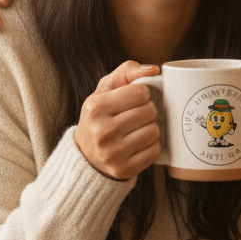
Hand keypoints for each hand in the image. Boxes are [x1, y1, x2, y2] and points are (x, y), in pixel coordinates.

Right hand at [73, 61, 161, 179]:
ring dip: (150, 128)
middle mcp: (102, 131)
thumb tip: (154, 70)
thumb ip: (127, 72)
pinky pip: (155, 150)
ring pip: (154, 131)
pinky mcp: (124, 169)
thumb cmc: (100, 117)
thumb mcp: (104, 90)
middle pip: (149, 111)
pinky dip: (151, 146)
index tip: (134, 100)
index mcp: (95, 107)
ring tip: (137, 130)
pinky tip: (139, 144)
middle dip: (147, 111)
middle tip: (136, 116)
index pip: (140, 92)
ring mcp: (112, 153)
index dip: (142, 94)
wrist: (86, 157)